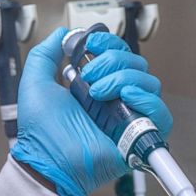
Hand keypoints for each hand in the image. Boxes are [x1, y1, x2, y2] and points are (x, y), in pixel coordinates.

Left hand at [10, 27, 172, 195]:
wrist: (48, 161)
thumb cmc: (40, 132)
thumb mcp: (35, 82)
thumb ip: (44, 54)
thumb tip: (63, 34)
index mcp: (97, 86)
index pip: (120, 55)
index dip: (109, 45)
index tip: (91, 46)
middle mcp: (117, 100)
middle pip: (137, 65)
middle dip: (113, 62)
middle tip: (89, 78)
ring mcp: (130, 117)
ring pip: (149, 83)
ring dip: (123, 79)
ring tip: (98, 94)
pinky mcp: (140, 136)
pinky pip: (161, 112)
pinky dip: (146, 99)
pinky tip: (125, 98)